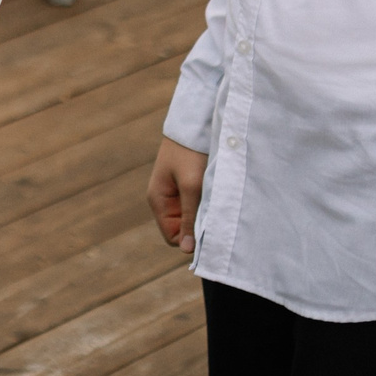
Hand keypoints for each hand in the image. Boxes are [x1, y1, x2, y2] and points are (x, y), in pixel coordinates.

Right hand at [146, 136, 205, 252]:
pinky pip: (198, 206)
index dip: (190, 238)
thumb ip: (190, 219)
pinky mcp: (188, 186)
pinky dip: (207, 205)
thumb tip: (188, 251)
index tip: (209, 229)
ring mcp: (176, 193)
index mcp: (158, 201)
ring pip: (192, 218)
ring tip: (215, 202)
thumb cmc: (190, 154)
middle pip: (183, 229)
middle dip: (198, 226)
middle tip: (214, 214)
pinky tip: (216, 195)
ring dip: (205, 215)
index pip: (173, 237)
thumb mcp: (191, 187)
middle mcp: (165, 200)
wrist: (196, 125)